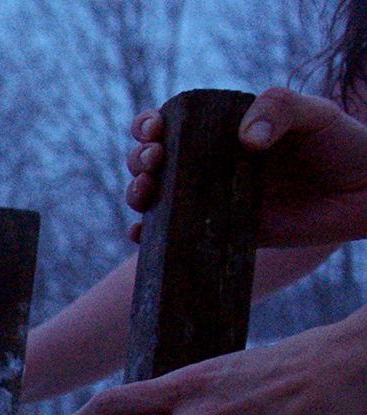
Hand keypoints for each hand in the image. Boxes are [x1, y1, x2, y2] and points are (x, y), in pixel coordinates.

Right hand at [126, 87, 366, 247]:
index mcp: (225, 131)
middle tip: (154, 161)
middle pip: (156, 160)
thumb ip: (278, 109)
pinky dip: (149, 237)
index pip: (174, 124)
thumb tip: (245, 140)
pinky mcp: (225, 234)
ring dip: (137, 193)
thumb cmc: (343, 144)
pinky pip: (177, 237)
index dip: (150, 125)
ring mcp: (215, 200)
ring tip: (144, 193)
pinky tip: (141, 232)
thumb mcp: (315, 113)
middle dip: (140, 159)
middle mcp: (213, 165)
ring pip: (158, 197)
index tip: (153, 129)